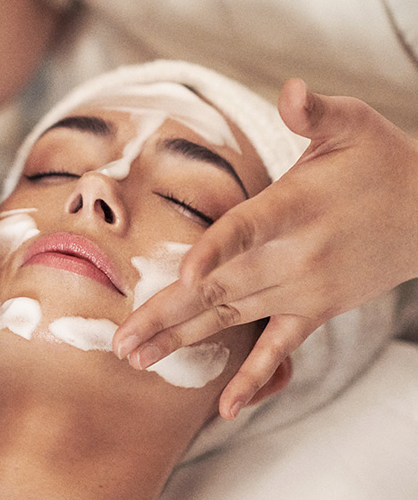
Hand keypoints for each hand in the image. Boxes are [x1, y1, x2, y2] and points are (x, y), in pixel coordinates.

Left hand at [113, 79, 417, 417]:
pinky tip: (226, 409)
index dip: (215, 251)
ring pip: (232, 319)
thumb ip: (315, 111)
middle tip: (119, 344)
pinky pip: (280, 349)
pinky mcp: (315, 310)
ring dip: (182, 340)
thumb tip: (291, 89)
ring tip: (137, 359)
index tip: (182, 276)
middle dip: (165, 315)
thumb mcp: (352, 123)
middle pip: (220, 288)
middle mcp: (294, 256)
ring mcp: (303, 290)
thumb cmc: (380, 161)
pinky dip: (254, 378)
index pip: (246, 230)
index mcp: (294, 207)